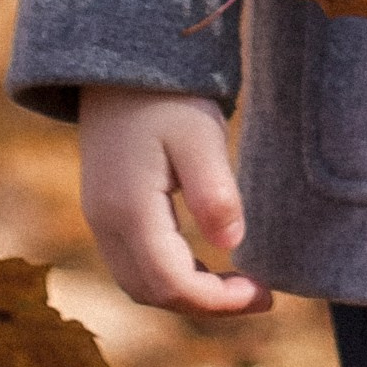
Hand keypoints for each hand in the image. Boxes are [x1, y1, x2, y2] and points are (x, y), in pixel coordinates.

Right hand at [77, 86, 274, 317]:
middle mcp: (106, 223)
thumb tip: (232, 246)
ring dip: (186, 293)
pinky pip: (133, 264)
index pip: (173, 284)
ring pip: (139, 284)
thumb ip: (214, 192)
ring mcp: (101, 218)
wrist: (121, 62)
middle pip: (153, 293)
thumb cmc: (167, 95)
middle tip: (257, 293)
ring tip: (235, 284)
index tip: (265, 295)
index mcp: (129, 210)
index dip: (220, 302)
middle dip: (206, 304)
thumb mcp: (200, 135)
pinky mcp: (105, 209)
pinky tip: (203, 264)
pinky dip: (169, 276)